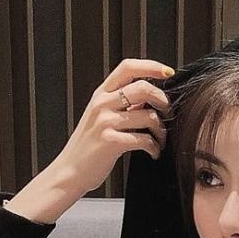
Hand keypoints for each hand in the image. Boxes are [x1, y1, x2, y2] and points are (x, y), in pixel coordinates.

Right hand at [55, 58, 175, 195]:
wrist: (70, 171)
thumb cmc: (90, 146)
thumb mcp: (101, 116)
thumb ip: (121, 104)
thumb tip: (150, 97)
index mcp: (101, 94)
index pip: (128, 67)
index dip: (151, 66)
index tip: (168, 72)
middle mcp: (102, 103)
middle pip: (143, 88)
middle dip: (163, 101)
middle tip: (167, 114)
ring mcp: (105, 122)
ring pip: (148, 116)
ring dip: (161, 130)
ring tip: (160, 140)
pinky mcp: (111, 141)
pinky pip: (144, 139)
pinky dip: (154, 147)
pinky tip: (153, 152)